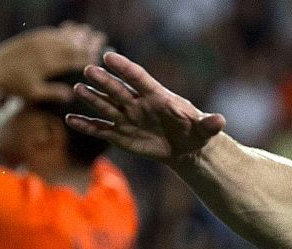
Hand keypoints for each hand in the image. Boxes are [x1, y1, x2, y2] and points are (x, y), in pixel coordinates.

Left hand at [0, 24, 105, 101]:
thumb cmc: (12, 86)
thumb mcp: (33, 94)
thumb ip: (52, 93)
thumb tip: (71, 94)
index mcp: (48, 63)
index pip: (73, 58)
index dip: (88, 56)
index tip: (100, 55)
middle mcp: (45, 49)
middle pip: (71, 43)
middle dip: (87, 40)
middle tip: (101, 38)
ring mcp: (37, 41)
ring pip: (62, 35)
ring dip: (76, 32)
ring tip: (88, 30)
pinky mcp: (31, 37)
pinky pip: (50, 31)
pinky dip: (62, 30)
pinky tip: (68, 29)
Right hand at [68, 51, 225, 163]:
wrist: (185, 148)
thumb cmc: (195, 133)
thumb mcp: (204, 130)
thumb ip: (209, 124)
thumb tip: (220, 121)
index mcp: (156, 96)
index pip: (139, 78)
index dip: (125, 68)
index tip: (110, 57)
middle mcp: (138, 104)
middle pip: (119, 89)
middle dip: (105, 81)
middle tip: (88, 69)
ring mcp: (127, 118)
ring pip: (107, 106)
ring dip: (92, 98)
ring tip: (77, 89)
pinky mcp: (121, 135)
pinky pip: (101, 129)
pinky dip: (86, 125)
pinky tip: (71, 120)